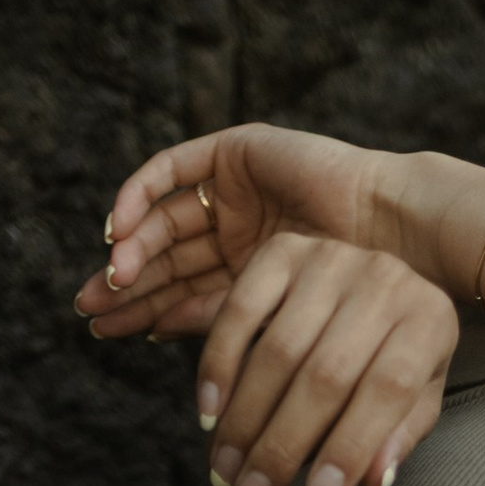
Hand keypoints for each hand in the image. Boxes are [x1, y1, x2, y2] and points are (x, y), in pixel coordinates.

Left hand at [74, 122, 393, 345]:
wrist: (393, 236)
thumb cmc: (355, 291)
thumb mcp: (272, 313)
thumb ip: (217, 320)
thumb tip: (155, 333)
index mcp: (252, 270)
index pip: (185, 289)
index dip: (146, 309)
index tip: (110, 333)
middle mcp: (238, 227)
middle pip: (168, 255)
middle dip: (128, 283)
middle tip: (91, 308)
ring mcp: (234, 188)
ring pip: (164, 217)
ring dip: (131, 246)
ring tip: (110, 279)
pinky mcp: (232, 152)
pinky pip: (171, 171)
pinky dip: (138, 196)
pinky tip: (120, 232)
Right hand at [184, 233, 458, 485]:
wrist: (380, 285)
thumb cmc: (401, 356)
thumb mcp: (418, 398)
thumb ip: (399, 438)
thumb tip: (372, 481)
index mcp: (429, 318)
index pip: (389, 390)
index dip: (350, 448)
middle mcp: (384, 279)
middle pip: (326, 375)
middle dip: (282, 446)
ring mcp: (330, 258)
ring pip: (278, 350)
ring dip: (244, 419)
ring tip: (226, 471)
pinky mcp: (282, 249)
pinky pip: (239, 310)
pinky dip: (219, 366)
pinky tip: (210, 414)